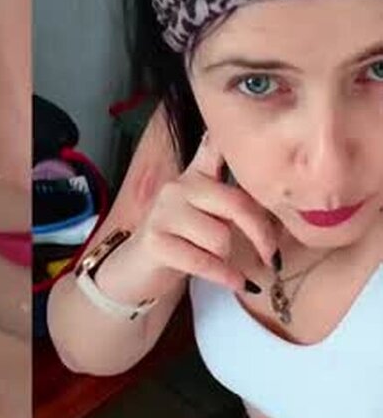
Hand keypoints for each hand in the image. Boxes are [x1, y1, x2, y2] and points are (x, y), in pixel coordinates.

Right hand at [124, 130, 277, 297]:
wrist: (139, 268)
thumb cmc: (185, 240)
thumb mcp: (209, 213)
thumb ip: (236, 199)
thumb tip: (280, 198)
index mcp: (196, 175)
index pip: (214, 147)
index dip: (234, 139)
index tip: (257, 136)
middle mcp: (178, 186)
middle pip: (236, 203)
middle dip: (261, 234)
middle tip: (272, 254)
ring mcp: (164, 212)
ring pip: (220, 238)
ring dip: (230, 259)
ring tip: (226, 263)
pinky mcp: (155, 241)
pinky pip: (204, 261)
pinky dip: (225, 276)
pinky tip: (237, 281)